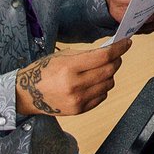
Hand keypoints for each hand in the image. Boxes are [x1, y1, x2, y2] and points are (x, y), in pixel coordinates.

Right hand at [15, 39, 129, 116]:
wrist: (27, 94)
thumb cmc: (43, 71)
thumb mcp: (62, 56)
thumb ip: (86, 54)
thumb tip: (110, 50)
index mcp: (69, 67)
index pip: (104, 56)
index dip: (119, 48)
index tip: (126, 43)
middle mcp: (75, 85)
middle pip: (109, 70)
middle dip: (116, 60)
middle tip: (116, 55)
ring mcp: (78, 100)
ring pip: (108, 84)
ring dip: (109, 74)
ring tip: (101, 69)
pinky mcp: (79, 110)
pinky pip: (102, 96)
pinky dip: (102, 87)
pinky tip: (94, 82)